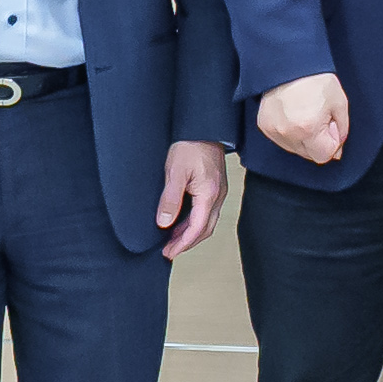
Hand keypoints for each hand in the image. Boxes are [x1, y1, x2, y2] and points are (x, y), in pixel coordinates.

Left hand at [156, 141, 228, 259]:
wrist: (203, 128)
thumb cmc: (190, 146)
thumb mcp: (175, 173)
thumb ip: (170, 200)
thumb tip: (164, 223)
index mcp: (209, 194)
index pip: (197, 229)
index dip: (182, 244)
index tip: (168, 253)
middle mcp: (218, 196)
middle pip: (205, 229)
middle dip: (187, 243)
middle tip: (169, 251)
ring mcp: (218, 192)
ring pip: (207, 221)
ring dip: (190, 234)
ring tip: (171, 240)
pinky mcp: (215, 187)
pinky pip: (206, 212)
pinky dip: (193, 222)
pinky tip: (180, 222)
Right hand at [255, 71, 349, 165]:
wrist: (290, 63)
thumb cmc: (315, 79)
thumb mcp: (340, 103)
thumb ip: (342, 130)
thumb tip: (337, 149)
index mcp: (308, 128)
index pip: (323, 156)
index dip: (332, 143)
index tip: (332, 127)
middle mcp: (288, 133)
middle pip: (309, 155)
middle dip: (319, 141)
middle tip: (320, 118)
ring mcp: (273, 131)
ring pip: (295, 149)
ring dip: (304, 138)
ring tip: (306, 115)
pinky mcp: (264, 126)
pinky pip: (282, 140)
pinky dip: (291, 133)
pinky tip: (295, 116)